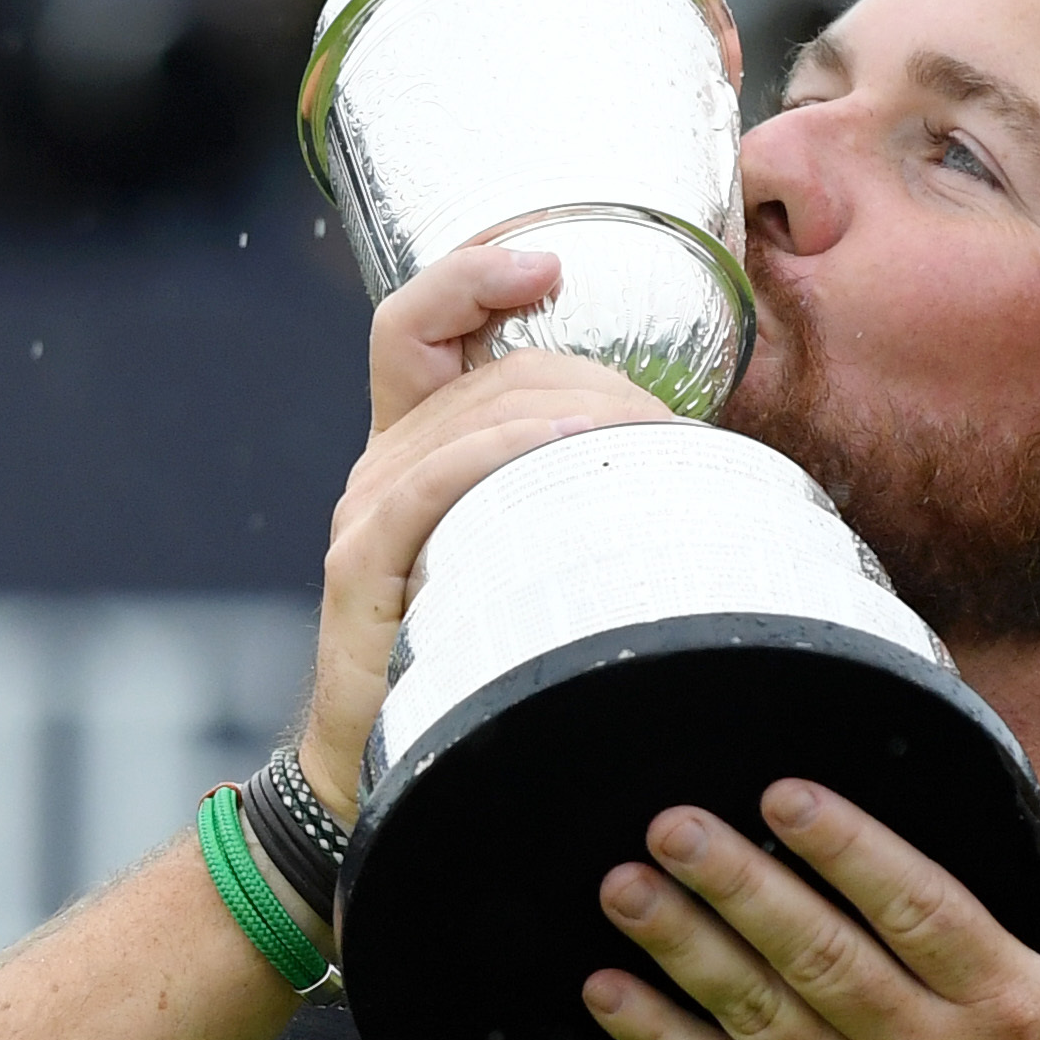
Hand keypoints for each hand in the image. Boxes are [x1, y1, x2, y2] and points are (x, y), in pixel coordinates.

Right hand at [300, 244, 671, 815]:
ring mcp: (365, 512)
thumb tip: (677, 456)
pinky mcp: (362, 566)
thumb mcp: (517, 558)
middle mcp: (379, 466)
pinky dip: (500, 452)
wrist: (389, 774)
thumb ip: (556, 496)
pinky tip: (561, 448)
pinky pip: (433, 483)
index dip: (471, 274)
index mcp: (410, 450)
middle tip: (667, 431)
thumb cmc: (474, 668)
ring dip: (572, 414)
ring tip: (647, 445)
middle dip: (588, 378)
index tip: (546, 264)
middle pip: (484, 370)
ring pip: (472, 416)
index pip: (418, 324)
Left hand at [581, 788, 1039, 1039]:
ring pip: (759, 1015)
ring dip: (684, 948)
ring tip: (625, 888)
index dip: (847, 848)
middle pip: (820, 955)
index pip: (918, 908)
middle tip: (674, 825)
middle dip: (739, 884)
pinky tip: (609, 993)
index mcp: (1006, 1004)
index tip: (784, 794)